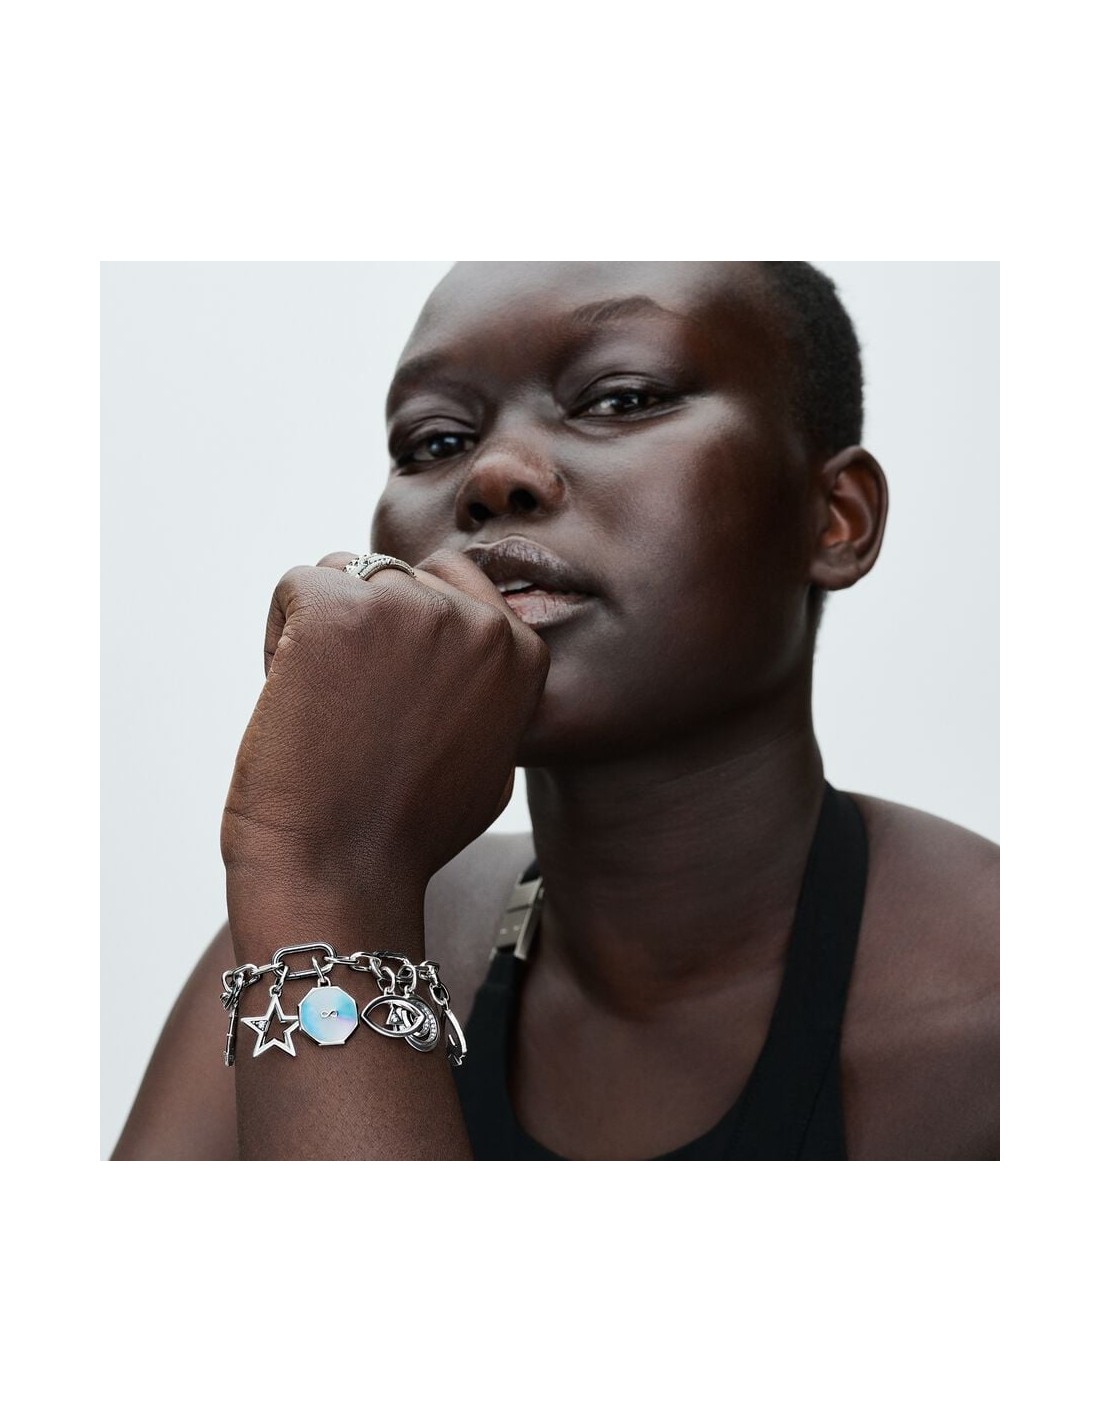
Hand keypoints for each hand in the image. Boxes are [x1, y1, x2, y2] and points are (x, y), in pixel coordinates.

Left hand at [221, 549, 549, 909]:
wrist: (342, 872)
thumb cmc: (406, 833)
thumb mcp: (490, 760)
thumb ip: (489, 692)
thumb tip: (471, 648)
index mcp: (522, 652)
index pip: (453, 581)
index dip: (408, 631)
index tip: (391, 696)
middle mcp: (475, 621)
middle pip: (396, 575)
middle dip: (366, 626)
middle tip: (353, 708)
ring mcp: (408, 610)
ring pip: (343, 574)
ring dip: (322, 629)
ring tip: (324, 707)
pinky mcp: (337, 610)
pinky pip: (294, 587)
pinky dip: (278, 638)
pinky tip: (293, 700)